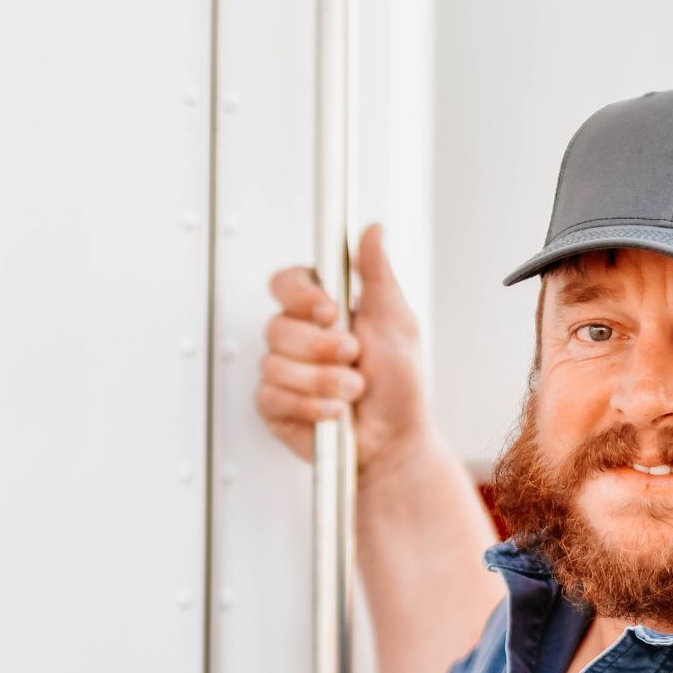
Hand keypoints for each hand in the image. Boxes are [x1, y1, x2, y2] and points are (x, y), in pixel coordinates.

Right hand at [256, 222, 431, 480]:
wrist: (394, 441)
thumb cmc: (399, 386)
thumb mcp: (396, 322)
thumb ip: (378, 275)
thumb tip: (373, 231)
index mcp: (322, 310)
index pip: (286, 284)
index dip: (301, 295)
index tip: (328, 309)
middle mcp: (298, 338)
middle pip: (278, 326)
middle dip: (321, 347)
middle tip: (353, 357)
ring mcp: (283, 372)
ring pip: (275, 364)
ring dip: (322, 381)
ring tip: (353, 391)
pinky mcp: (275, 406)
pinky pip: (274, 397)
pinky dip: (311, 405)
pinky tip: (334, 412)